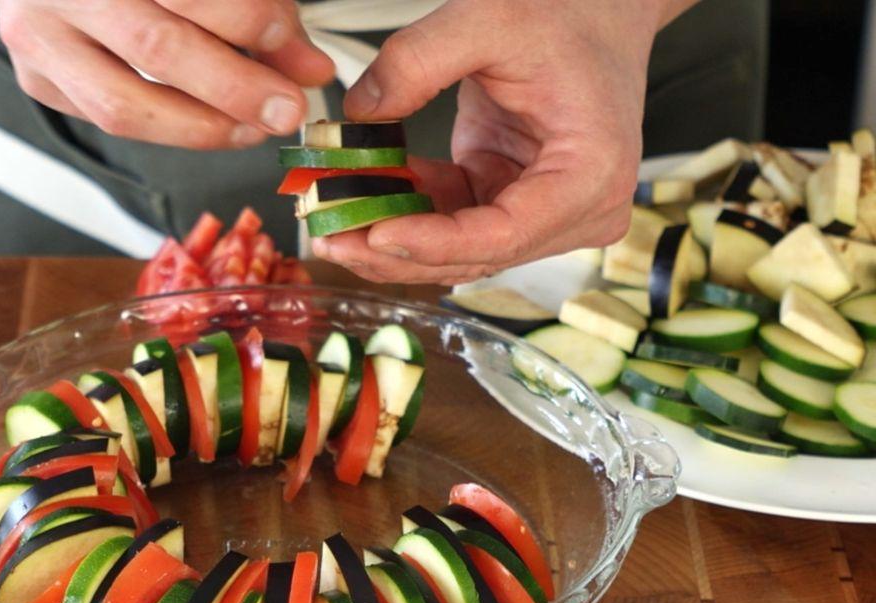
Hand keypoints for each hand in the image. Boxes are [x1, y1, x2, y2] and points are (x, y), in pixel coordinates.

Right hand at [0, 0, 335, 148]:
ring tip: (252, 127)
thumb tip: (308, 67)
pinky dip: (169, 128)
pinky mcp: (36, 80)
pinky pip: (107, 120)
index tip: (289, 43)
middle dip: (233, 87)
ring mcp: (38, 40)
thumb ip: (252, 6)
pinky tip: (212, 124)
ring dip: (201, 128)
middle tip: (285, 108)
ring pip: (122, 107)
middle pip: (154, 49)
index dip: (244, 18)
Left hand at [314, 0, 695, 283]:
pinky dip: (404, 214)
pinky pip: (450, 223)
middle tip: (330, 238)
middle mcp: (575, 210)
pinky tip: (361, 199)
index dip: (432, 244)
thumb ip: (414, 62)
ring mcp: (542, 213)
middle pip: (474, 254)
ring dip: (391, 239)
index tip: (374, 234)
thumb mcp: (486, 19)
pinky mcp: (509, 202)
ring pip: (456, 249)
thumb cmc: (568, 12)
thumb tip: (357, 113)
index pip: (503, 235)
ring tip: (332, 223)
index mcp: (590, 175)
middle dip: (395, 250)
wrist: (596, 8)